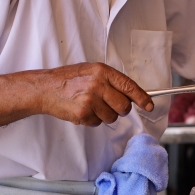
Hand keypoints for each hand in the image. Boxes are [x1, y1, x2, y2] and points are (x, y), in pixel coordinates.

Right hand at [37, 63, 153, 126]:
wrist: (45, 88)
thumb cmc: (69, 79)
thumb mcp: (92, 71)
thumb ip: (111, 81)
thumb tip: (131, 94)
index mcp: (102, 71)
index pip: (129, 86)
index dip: (142, 98)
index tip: (149, 106)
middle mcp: (98, 84)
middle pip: (124, 106)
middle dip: (121, 109)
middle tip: (110, 105)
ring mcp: (90, 100)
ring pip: (112, 117)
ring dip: (105, 115)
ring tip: (91, 105)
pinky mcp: (83, 114)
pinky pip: (98, 123)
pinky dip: (92, 120)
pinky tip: (83, 110)